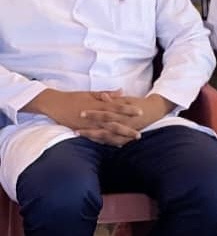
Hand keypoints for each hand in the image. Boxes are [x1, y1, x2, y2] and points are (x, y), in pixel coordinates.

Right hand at [24, 89, 142, 145]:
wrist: (54, 104)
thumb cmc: (73, 97)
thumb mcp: (91, 93)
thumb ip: (107, 94)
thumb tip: (122, 92)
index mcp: (98, 104)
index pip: (117, 107)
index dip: (129, 110)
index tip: (141, 112)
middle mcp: (94, 116)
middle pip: (114, 124)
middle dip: (127, 129)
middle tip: (139, 134)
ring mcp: (88, 125)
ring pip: (106, 133)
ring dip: (118, 138)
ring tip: (129, 142)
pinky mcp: (82, 132)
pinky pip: (96, 139)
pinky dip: (106, 142)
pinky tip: (115, 145)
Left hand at [77, 93, 174, 144]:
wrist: (154, 111)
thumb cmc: (139, 103)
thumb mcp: (127, 99)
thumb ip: (114, 100)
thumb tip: (103, 96)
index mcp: (122, 113)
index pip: (105, 113)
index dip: (93, 114)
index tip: (81, 113)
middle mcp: (122, 124)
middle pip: (103, 127)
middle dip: (90, 129)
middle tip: (76, 130)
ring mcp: (124, 132)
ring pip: (106, 137)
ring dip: (93, 137)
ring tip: (80, 135)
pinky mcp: (125, 137)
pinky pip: (112, 142)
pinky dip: (102, 142)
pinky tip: (92, 141)